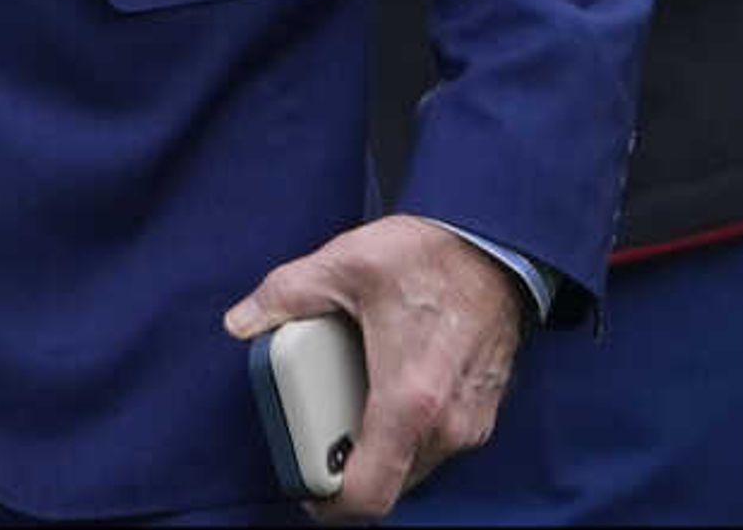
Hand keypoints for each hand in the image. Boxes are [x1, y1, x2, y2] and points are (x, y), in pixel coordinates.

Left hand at [225, 214, 525, 520]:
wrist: (500, 240)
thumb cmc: (433, 254)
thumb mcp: (345, 264)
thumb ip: (285, 295)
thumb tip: (242, 320)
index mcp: (409, 401)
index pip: (369, 494)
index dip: (330, 505)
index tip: (307, 486)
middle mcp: (446, 424)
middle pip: (388, 483)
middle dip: (351, 469)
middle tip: (323, 429)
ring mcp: (471, 421)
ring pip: (415, 466)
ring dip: (382, 450)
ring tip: (356, 402)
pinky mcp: (484, 409)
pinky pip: (438, 444)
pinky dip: (409, 433)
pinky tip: (391, 388)